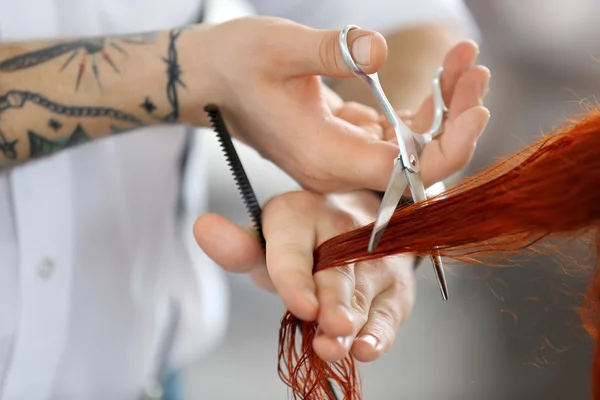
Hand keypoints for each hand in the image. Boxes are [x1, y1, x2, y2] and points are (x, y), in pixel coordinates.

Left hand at [194, 190, 415, 362]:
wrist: (354, 232)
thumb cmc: (300, 244)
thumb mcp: (265, 241)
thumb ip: (238, 246)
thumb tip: (203, 227)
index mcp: (301, 214)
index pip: (293, 247)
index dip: (295, 277)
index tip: (302, 306)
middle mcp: (343, 230)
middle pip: (336, 274)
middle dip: (333, 302)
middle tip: (329, 326)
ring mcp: (374, 258)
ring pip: (362, 297)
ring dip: (352, 323)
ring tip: (340, 345)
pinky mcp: (395, 288)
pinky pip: (388, 314)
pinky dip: (379, 333)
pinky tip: (367, 349)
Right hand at [202, 17, 488, 192]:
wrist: (212, 78)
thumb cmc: (235, 63)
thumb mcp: (279, 47)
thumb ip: (330, 50)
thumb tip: (378, 49)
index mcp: (323, 157)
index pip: (401, 174)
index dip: (447, 149)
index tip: (476, 107)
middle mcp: (337, 167)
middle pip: (417, 165)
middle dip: (455, 121)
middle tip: (474, 67)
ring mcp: (344, 156)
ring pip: (413, 149)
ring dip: (446, 108)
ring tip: (465, 60)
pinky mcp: (348, 140)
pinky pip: (399, 133)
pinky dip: (425, 107)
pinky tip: (442, 73)